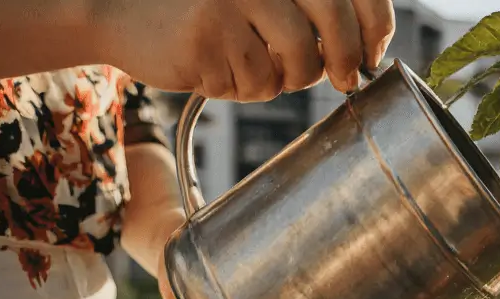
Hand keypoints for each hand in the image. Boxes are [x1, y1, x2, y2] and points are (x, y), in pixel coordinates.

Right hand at [99, 0, 395, 100]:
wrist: (124, 17)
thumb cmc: (208, 18)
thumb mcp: (265, 7)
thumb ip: (311, 19)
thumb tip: (365, 54)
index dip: (375, 25)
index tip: (373, 53)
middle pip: (333, 26)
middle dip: (342, 63)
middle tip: (341, 79)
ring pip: (295, 65)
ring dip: (281, 80)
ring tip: (248, 66)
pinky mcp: (208, 32)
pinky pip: (255, 84)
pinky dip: (242, 88)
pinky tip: (213, 68)